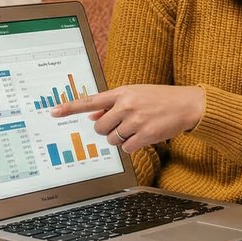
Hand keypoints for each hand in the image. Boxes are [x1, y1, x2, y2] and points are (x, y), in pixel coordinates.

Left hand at [51, 84, 203, 151]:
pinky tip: (143, 136)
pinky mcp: (145, 135)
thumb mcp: (135, 94)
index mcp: (121, 92)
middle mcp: (126, 105)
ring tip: (136, 128)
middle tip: (123, 125)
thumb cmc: (160, 98)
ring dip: (121, 139)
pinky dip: (132, 146)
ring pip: (112, 139)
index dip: (70, 108)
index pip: (90, 101)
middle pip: (100, 127)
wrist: (187, 104)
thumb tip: (92, 115)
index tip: (53, 112)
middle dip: (107, 130)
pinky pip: (126, 148)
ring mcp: (135, 120)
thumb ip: (113, 104)